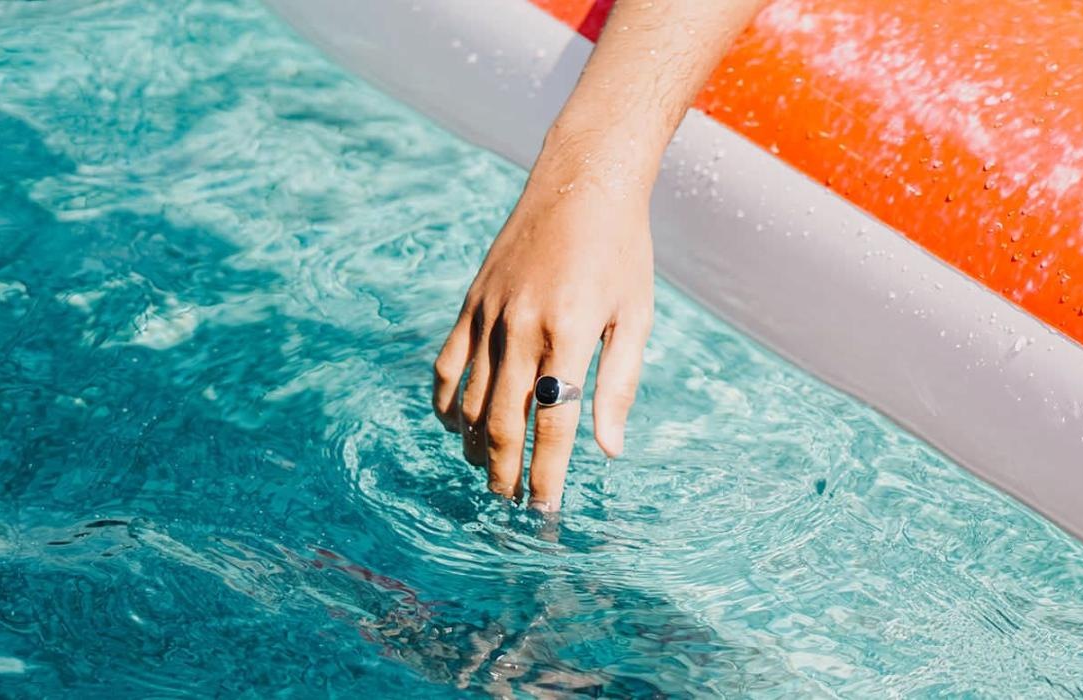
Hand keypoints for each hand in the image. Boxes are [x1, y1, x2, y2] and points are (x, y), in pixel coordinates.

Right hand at [431, 168, 653, 509]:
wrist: (582, 182)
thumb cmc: (622, 252)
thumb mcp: (636, 317)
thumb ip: (620, 384)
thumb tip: (608, 450)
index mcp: (572, 332)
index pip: (553, 422)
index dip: (547, 474)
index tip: (544, 512)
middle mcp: (523, 325)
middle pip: (502, 420)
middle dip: (505, 471)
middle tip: (510, 504)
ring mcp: (490, 312)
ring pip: (469, 398)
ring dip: (475, 445)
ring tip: (488, 473)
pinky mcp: (472, 301)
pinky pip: (447, 363)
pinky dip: (445, 402)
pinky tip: (456, 427)